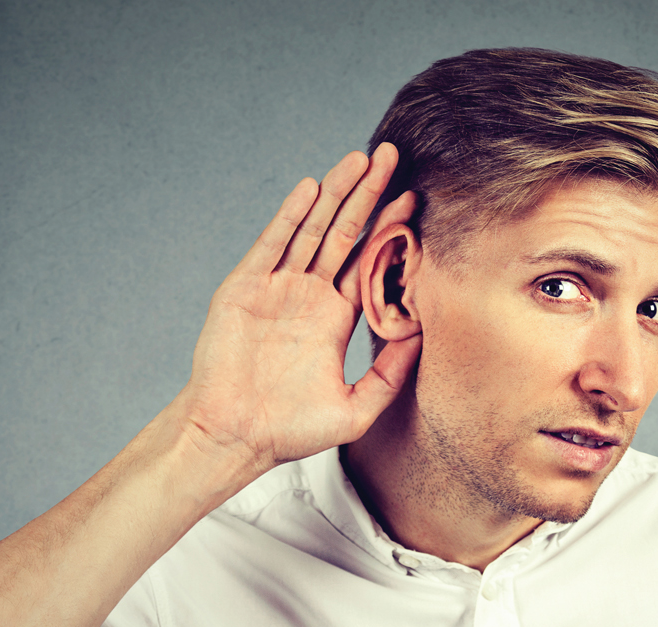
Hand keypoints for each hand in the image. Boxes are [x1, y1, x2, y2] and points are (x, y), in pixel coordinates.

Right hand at [174, 144, 421, 471]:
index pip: (368, 262)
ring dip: (335, 194)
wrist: (234, 438)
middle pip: (345, 233)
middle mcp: (308, 296)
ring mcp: (276, 288)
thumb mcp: (357, 407)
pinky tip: (311, 189)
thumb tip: (423, 332)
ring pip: (311, 230)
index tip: (415, 199)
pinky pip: (272, 244)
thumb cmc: (290, 432)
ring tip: (359, 160)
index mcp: (334, 319)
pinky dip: (291, 216)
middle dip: (369, 195)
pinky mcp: (245, 288)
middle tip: (392, 157)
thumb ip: (391, 372)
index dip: (390, 229)